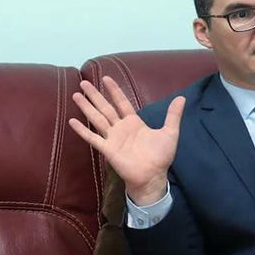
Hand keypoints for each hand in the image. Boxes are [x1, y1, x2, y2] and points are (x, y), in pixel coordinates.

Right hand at [68, 76, 184, 205]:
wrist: (153, 176)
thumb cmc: (161, 156)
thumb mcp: (170, 132)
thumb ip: (173, 115)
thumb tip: (182, 97)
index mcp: (134, 123)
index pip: (122, 103)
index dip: (114, 91)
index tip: (106, 78)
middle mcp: (121, 128)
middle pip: (105, 108)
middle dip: (95, 95)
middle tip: (84, 83)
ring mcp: (113, 138)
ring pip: (97, 119)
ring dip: (87, 107)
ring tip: (76, 95)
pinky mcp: (108, 149)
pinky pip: (93, 138)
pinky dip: (82, 130)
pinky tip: (72, 121)